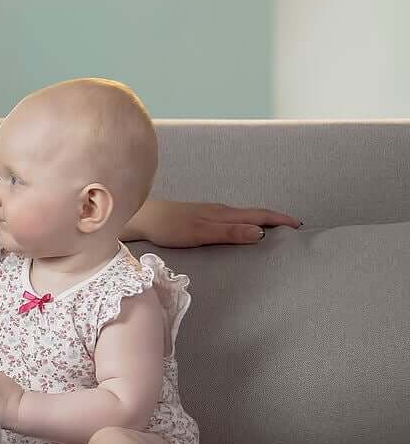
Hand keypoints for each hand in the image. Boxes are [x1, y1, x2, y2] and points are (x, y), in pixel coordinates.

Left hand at [131, 200, 300, 247]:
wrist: (143, 218)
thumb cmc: (169, 226)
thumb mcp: (201, 232)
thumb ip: (229, 232)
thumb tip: (260, 233)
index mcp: (223, 214)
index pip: (259, 215)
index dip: (279, 219)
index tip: (299, 225)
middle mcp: (220, 211)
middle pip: (254, 214)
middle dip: (275, 219)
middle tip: (294, 227)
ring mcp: (210, 213)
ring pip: (242, 216)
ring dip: (261, 221)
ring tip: (276, 230)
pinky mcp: (200, 217)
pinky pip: (230, 219)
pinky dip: (244, 223)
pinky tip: (242, 230)